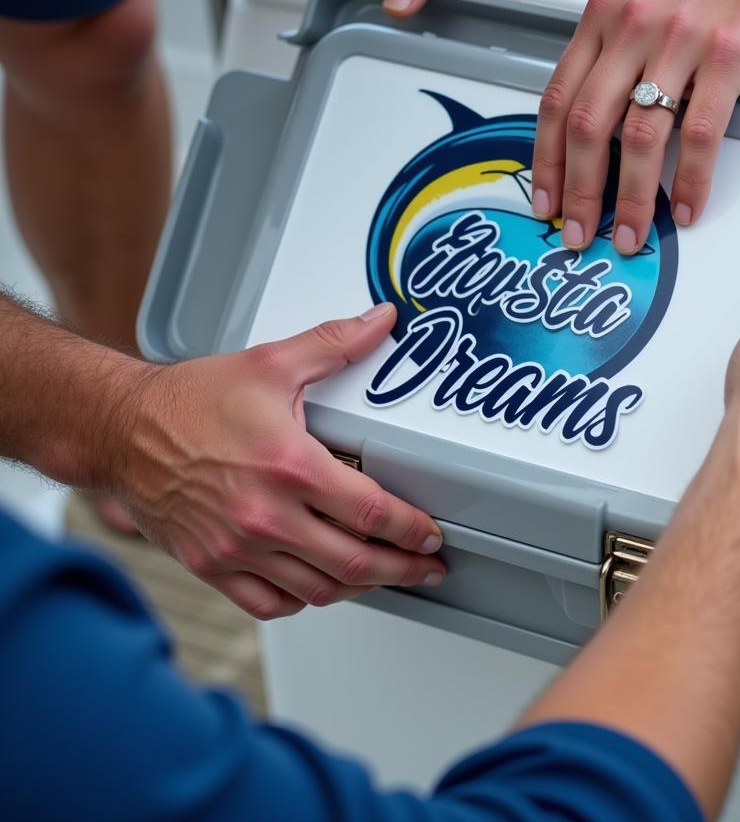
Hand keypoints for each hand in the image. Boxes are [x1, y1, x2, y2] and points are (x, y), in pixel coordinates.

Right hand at [119, 304, 445, 619]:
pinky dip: (304, 599)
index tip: (431, 535)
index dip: (413, 529)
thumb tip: (380, 322)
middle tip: (425, 568)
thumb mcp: (272, 364)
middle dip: (402, 568)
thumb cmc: (190, 401)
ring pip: (317, 590)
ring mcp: (237, 548)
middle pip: (354, 562)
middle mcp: (264, 515)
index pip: (372, 512)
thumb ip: (334, 344)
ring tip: (384, 575)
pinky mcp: (212, 566)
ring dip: (360, 587)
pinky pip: (270, 604)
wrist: (121, 429)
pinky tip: (321, 584)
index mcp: (288, 466)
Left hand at [530, 0, 739, 253]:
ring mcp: (678, 39)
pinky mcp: (725, 55)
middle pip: (590, 125)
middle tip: (578, 234)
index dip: (547, 160)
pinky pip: (700, 134)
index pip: (559, 101)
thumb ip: (607, 61)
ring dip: (632, 199)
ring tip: (631, 235)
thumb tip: (584, 137)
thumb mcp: (635, 7)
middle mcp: (630, 26)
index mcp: (600, 19)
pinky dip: (690, 180)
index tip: (545, 201)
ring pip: (640, 136)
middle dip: (580, 191)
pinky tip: (685, 208)